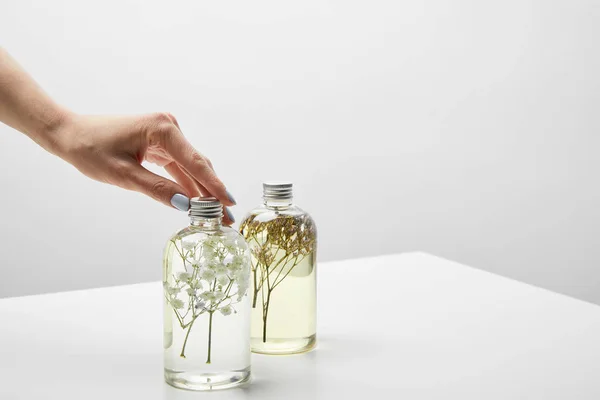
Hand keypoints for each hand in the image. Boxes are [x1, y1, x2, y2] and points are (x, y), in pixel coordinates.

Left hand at [52, 111, 235, 223]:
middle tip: (227, 217)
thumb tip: (186, 205)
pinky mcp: (160, 142)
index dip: (214, 186)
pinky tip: (198, 201)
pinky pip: (179, 165)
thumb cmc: (90, 150)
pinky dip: (187, 183)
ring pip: (191, 166)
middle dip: (212, 191)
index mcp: (161, 129)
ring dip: (202, 189)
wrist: (70, 134)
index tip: (230, 204)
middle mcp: (168, 127)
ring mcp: (165, 134)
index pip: (195, 162)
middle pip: (198, 164)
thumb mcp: (123, 175)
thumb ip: (157, 189)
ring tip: (217, 213)